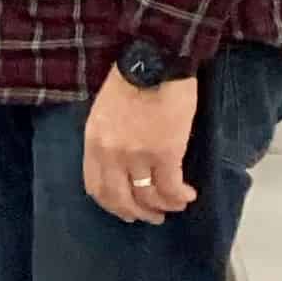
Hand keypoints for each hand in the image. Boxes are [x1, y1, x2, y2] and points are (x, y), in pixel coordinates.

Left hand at [83, 68, 198, 222]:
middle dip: (137, 213)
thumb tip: (119, 163)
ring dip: (162, 206)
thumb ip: (106, 140)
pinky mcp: (165, 153)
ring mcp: (137, 156)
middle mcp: (111, 154)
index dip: (112, 204)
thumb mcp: (103, 113)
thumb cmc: (130, 82)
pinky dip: (180, 196)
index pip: (96, 186)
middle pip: (120, 199)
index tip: (125, 210)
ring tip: (174, 206)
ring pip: (148, 196)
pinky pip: (171, 187)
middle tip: (151, 217)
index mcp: (93, 143)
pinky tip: (187, 196)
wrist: (153, 63)